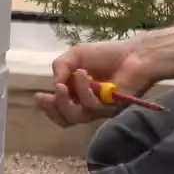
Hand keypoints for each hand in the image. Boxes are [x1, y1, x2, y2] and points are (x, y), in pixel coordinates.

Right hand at [35, 40, 159, 129]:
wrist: (134, 54)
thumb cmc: (107, 55)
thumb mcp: (76, 56)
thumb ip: (61, 66)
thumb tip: (55, 83)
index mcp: (77, 94)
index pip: (60, 109)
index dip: (48, 107)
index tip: (39, 96)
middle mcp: (87, 105)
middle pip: (65, 119)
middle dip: (53, 109)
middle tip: (47, 96)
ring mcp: (99, 109)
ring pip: (76, 116)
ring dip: (65, 101)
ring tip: (63, 85)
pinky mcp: (111, 109)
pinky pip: (91, 106)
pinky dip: (83, 90)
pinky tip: (82, 74)